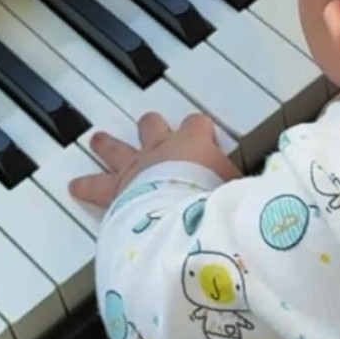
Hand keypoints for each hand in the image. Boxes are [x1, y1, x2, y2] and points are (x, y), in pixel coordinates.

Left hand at [69, 112, 237, 208]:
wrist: (177, 215)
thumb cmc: (211, 200)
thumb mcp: (237, 189)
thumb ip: (241, 186)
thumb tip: (265, 192)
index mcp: (193, 142)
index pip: (197, 124)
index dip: (200, 128)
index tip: (203, 132)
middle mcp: (161, 149)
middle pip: (152, 126)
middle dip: (150, 126)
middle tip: (148, 123)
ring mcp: (135, 168)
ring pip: (116, 148)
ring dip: (107, 145)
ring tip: (96, 140)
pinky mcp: (115, 191)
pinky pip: (95, 186)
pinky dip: (85, 186)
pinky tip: (74, 186)